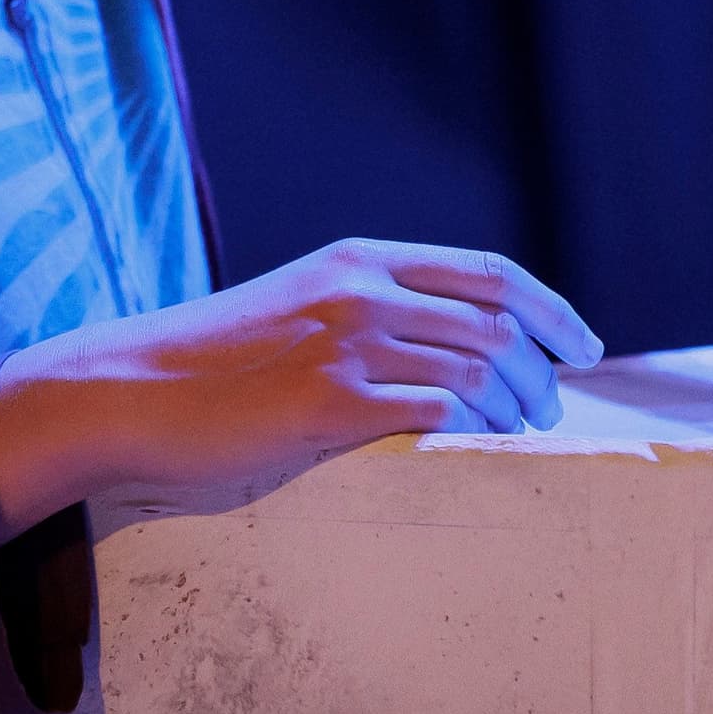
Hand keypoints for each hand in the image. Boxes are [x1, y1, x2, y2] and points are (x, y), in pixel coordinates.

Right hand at [0, 238, 604, 535]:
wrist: (129, 391)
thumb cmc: (215, 363)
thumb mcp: (301, 305)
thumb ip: (371, 310)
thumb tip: (453, 345)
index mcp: (361, 260)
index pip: (492, 274)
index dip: (552, 310)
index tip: (583, 347)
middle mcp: (364, 290)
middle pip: (500, 325)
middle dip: (540, 374)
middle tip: (546, 414)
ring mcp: (348, 343)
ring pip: (479, 370)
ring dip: (513, 410)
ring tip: (514, 439)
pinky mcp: (329, 402)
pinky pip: (436, 412)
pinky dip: (472, 434)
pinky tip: (474, 453)